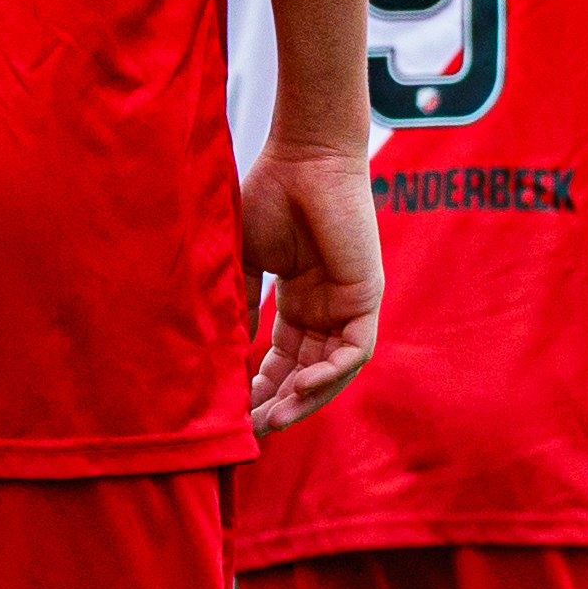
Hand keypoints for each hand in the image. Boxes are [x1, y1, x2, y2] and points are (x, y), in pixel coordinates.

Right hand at [241, 140, 382, 432]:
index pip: (283, 360)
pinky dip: (330, 374)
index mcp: (299, 301)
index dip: (259, 387)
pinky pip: (354, 351)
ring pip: (333, 371)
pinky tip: (298, 388)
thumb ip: (238, 305)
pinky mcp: (367, 296)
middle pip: (308, 373)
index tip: (233, 412)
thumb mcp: (243, 262)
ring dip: (304, 399)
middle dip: (279, 403)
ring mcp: (349, 304)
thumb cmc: (268, 196)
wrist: (301, 159)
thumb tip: (220, 355)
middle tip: (251, 430)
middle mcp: (327, 308)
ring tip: (272, 421)